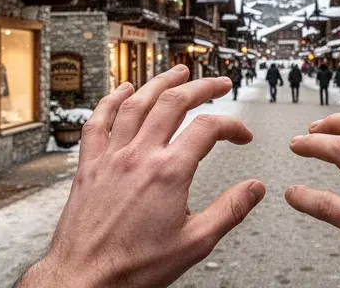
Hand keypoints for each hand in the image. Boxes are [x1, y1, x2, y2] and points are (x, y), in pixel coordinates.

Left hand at [20, 65, 265, 287]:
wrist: (84, 280)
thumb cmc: (133, 268)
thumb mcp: (195, 244)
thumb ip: (229, 211)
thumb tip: (255, 189)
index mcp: (168, 173)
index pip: (208, 129)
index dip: (232, 126)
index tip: (241, 136)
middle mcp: (138, 157)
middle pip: (173, 103)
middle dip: (201, 87)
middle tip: (218, 83)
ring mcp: (110, 158)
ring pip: (136, 104)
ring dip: (159, 82)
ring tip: (176, 72)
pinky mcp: (88, 166)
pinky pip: (98, 122)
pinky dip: (111, 101)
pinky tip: (121, 91)